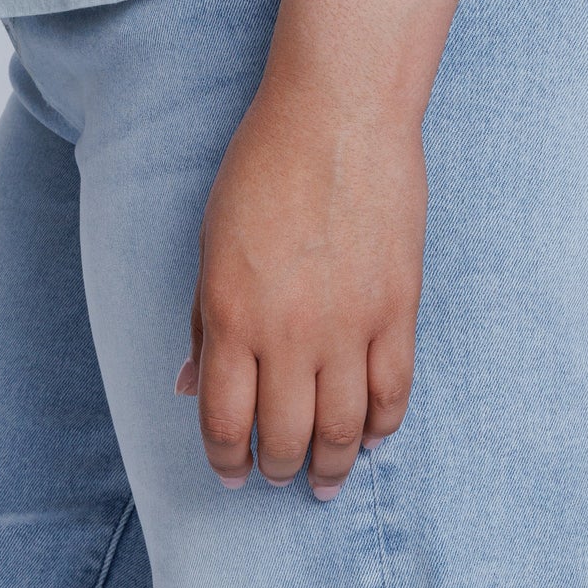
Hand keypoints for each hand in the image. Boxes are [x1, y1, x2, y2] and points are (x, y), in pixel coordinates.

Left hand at [174, 69, 424, 500]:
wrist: (338, 110)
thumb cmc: (264, 164)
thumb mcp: (211, 239)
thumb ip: (203, 319)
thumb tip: (190, 387)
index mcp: (232, 313)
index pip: (225, 421)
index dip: (226, 460)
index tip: (231, 472)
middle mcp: (288, 331)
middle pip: (286, 437)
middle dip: (279, 468)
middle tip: (279, 475)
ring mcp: (348, 323)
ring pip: (343, 429)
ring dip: (333, 465)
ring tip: (327, 477)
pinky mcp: (397, 308)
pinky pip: (392, 391)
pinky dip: (383, 425)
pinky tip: (372, 435)